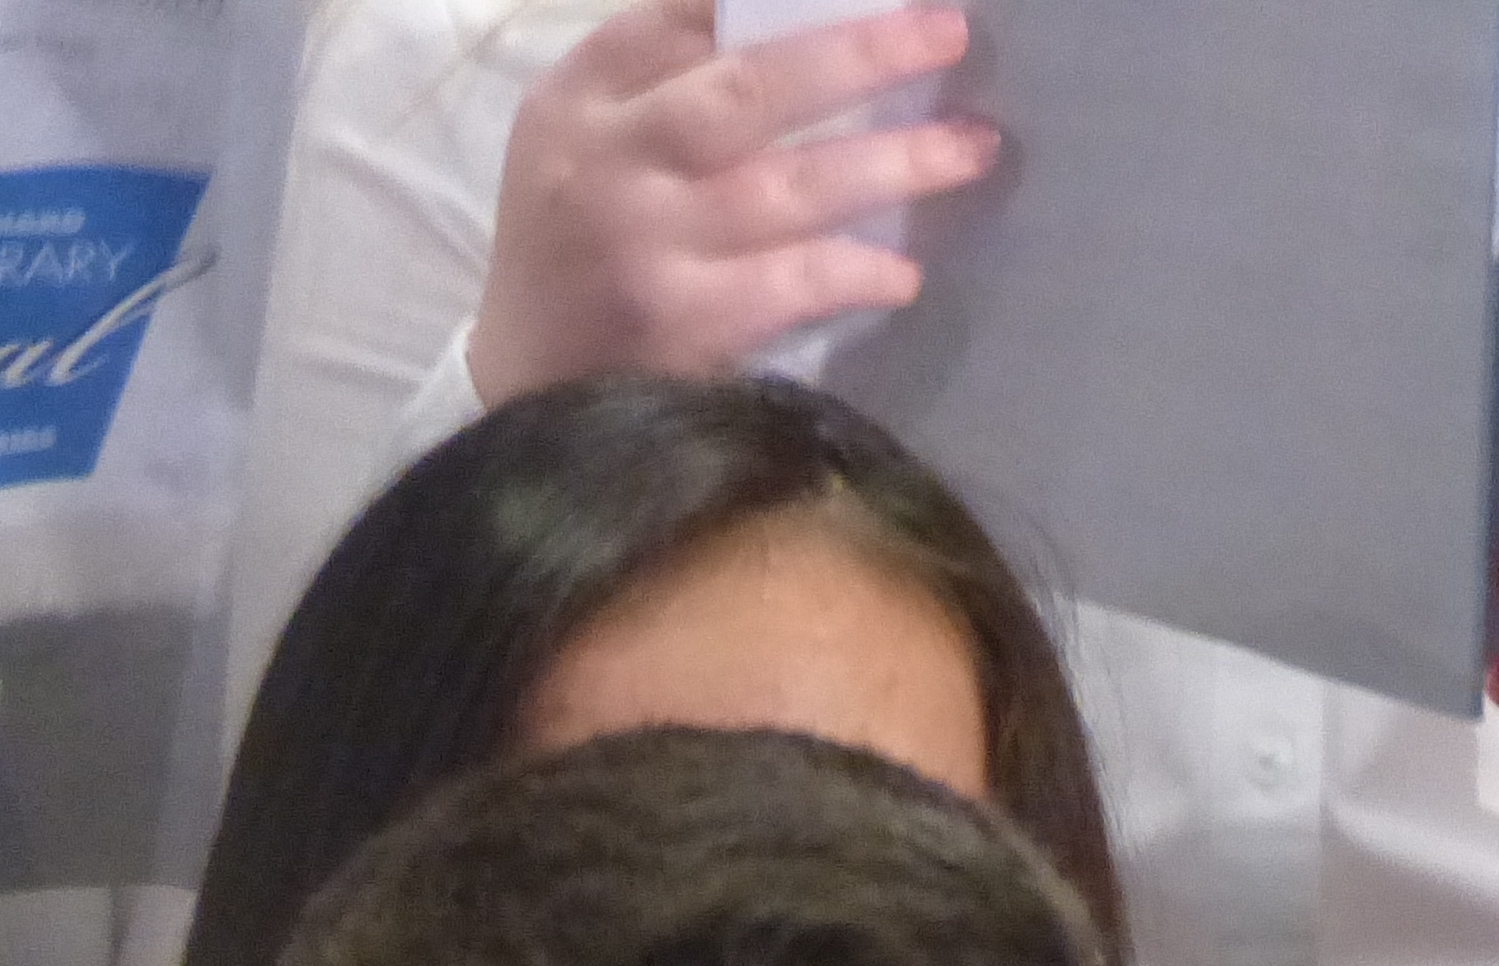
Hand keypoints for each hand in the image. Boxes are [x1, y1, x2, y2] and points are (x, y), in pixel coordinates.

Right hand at [472, 0, 1000, 405]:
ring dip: (893, 163)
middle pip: (748, 88)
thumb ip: (663, 85)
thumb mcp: (585, 149)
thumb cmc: (580, 256)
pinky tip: (904, 273)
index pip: (676, 17)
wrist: (525, 395)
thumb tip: (806, 28)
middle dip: (859, 54)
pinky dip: (855, 271)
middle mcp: (608, 159)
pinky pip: (792, 282)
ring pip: (788, 185)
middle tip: (948, 32)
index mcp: (580, 99)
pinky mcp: (681, 323)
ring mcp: (646, 243)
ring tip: (973, 145)